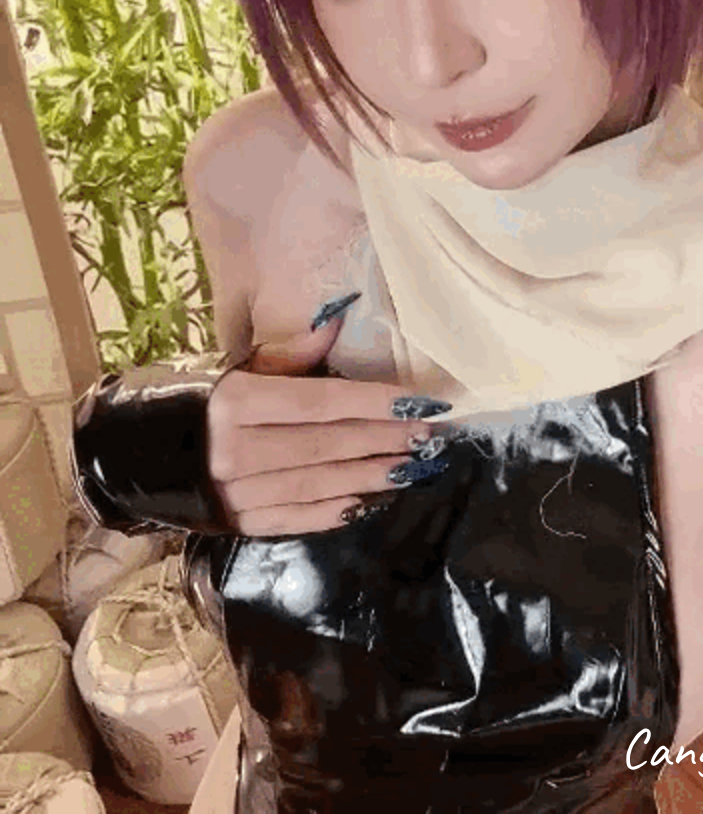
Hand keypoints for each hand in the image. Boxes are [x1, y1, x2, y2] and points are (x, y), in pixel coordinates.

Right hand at [207, 313, 447, 535]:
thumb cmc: (193, 398)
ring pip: (318, 484)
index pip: (320, 402)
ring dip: (370, 475)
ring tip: (410, 466)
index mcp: (236, 402)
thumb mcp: (235, 368)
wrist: (133, 451)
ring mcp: (235, 493)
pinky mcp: (237, 524)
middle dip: (383, 439)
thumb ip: (288, 355)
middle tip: (426, 434)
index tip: (418, 401)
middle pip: (327, 445)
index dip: (373, 403)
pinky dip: (334, 510)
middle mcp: (235, 450)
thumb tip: (337, 320)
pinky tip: (367, 500)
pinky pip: (296, 518)